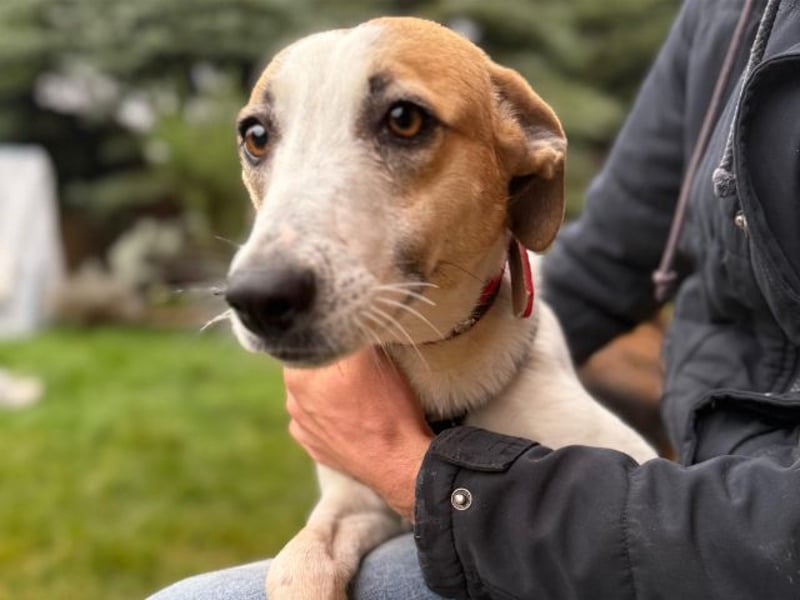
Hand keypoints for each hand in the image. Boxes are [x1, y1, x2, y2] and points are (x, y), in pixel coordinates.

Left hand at [284, 348, 433, 520]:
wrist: (399, 462)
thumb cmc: (387, 407)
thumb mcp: (371, 356)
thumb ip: (348, 333)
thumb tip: (340, 318)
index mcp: (297, 375)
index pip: (306, 342)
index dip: (329, 337)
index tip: (348, 338)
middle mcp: (292, 402)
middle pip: (310, 367)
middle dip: (330, 364)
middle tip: (360, 365)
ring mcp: (302, 428)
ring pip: (315, 394)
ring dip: (331, 389)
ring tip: (361, 393)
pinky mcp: (315, 448)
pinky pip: (320, 420)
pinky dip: (333, 414)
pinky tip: (354, 414)